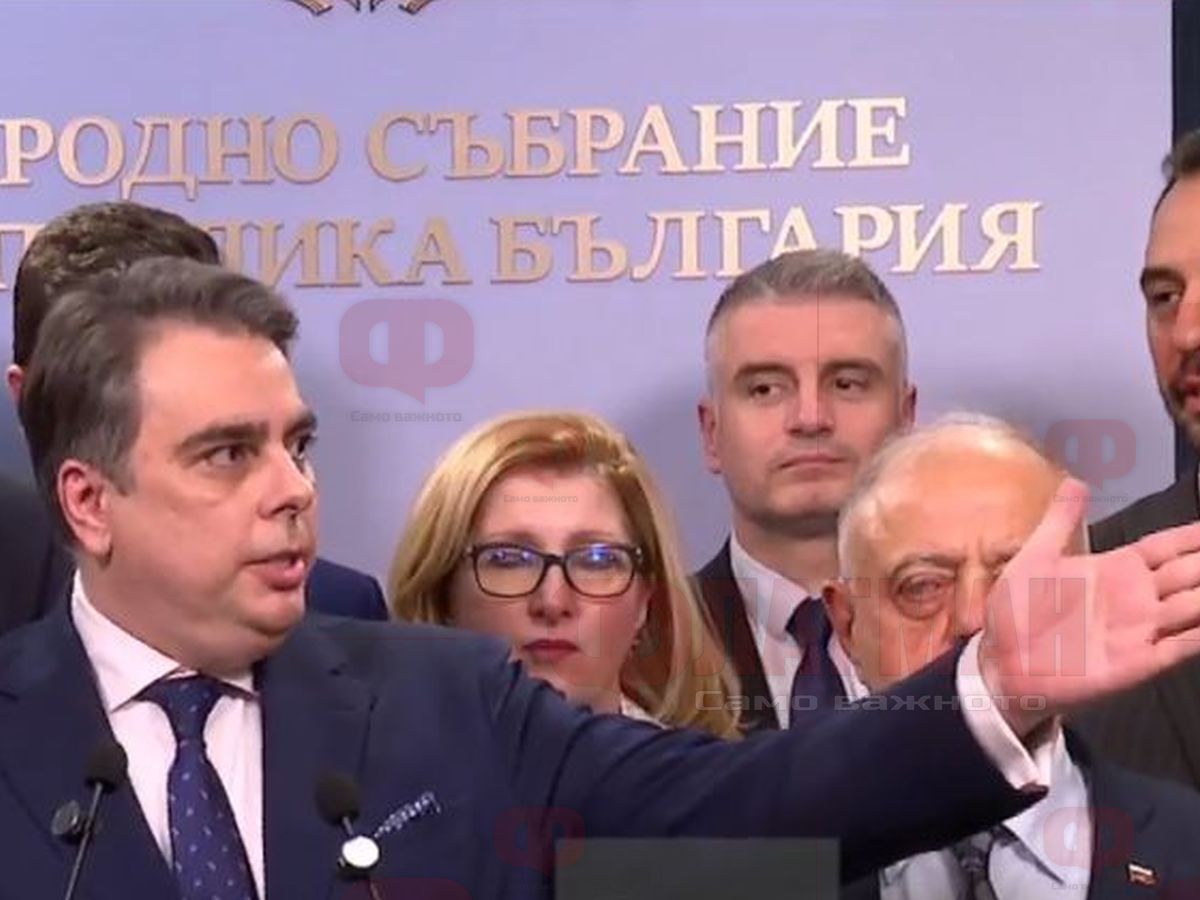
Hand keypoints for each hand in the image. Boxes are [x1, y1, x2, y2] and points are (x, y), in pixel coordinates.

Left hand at [979, 477, 1199, 736]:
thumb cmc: (1017, 610)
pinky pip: (1181, 646)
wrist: (1003, 663)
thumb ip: (1059, 521)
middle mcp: (1136, 598)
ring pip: (1194, 607)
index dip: (1192, 537)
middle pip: (1189, 574)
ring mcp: (1140, 630)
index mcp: (1115, 570)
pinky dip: (1199, 636)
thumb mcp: (1036, 558)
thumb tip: (1076, 480)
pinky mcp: (1137, 663)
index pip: (1166, 548)